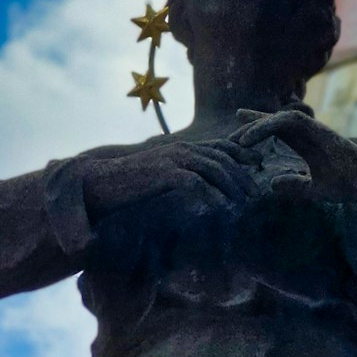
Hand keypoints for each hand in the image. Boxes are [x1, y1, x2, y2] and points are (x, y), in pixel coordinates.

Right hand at [75, 139, 258, 221]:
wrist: (99, 186)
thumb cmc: (130, 186)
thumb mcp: (162, 178)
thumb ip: (182, 176)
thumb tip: (203, 188)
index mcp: (182, 147)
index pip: (221, 146)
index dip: (242, 155)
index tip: (257, 168)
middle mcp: (181, 148)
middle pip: (223, 158)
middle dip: (243, 175)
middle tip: (256, 194)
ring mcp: (173, 159)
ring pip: (215, 169)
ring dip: (233, 187)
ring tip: (244, 204)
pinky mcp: (164, 173)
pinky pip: (196, 183)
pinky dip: (212, 195)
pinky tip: (221, 209)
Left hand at [236, 110, 356, 227]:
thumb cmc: (346, 187)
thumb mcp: (314, 189)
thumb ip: (294, 186)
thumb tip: (272, 184)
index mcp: (309, 144)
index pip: (280, 131)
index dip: (261, 129)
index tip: (241, 133)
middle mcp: (310, 133)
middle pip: (277, 120)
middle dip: (255, 122)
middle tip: (233, 131)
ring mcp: (314, 129)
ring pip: (279, 118)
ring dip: (257, 126)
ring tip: (238, 141)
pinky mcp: (317, 128)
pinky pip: (286, 121)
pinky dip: (265, 126)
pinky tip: (249, 138)